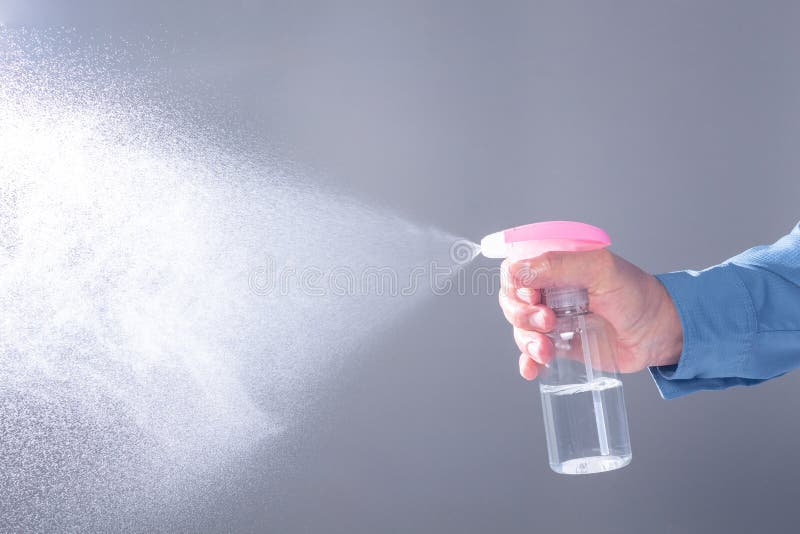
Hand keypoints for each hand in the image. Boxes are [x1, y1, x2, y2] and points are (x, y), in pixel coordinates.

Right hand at [499, 249, 682, 379]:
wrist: (659, 333)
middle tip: (548, 321)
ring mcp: (553, 319)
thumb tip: (515, 272)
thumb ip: (557, 266)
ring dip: (527, 341)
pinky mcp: (560, 345)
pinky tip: (532, 368)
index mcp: (555, 266)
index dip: (515, 285)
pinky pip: (532, 354)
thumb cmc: (636, 294)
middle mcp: (549, 291)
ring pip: (520, 329)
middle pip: (512, 301)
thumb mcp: (599, 270)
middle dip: (522, 315)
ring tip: (547, 349)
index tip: (532, 297)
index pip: (515, 270)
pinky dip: (527, 362)